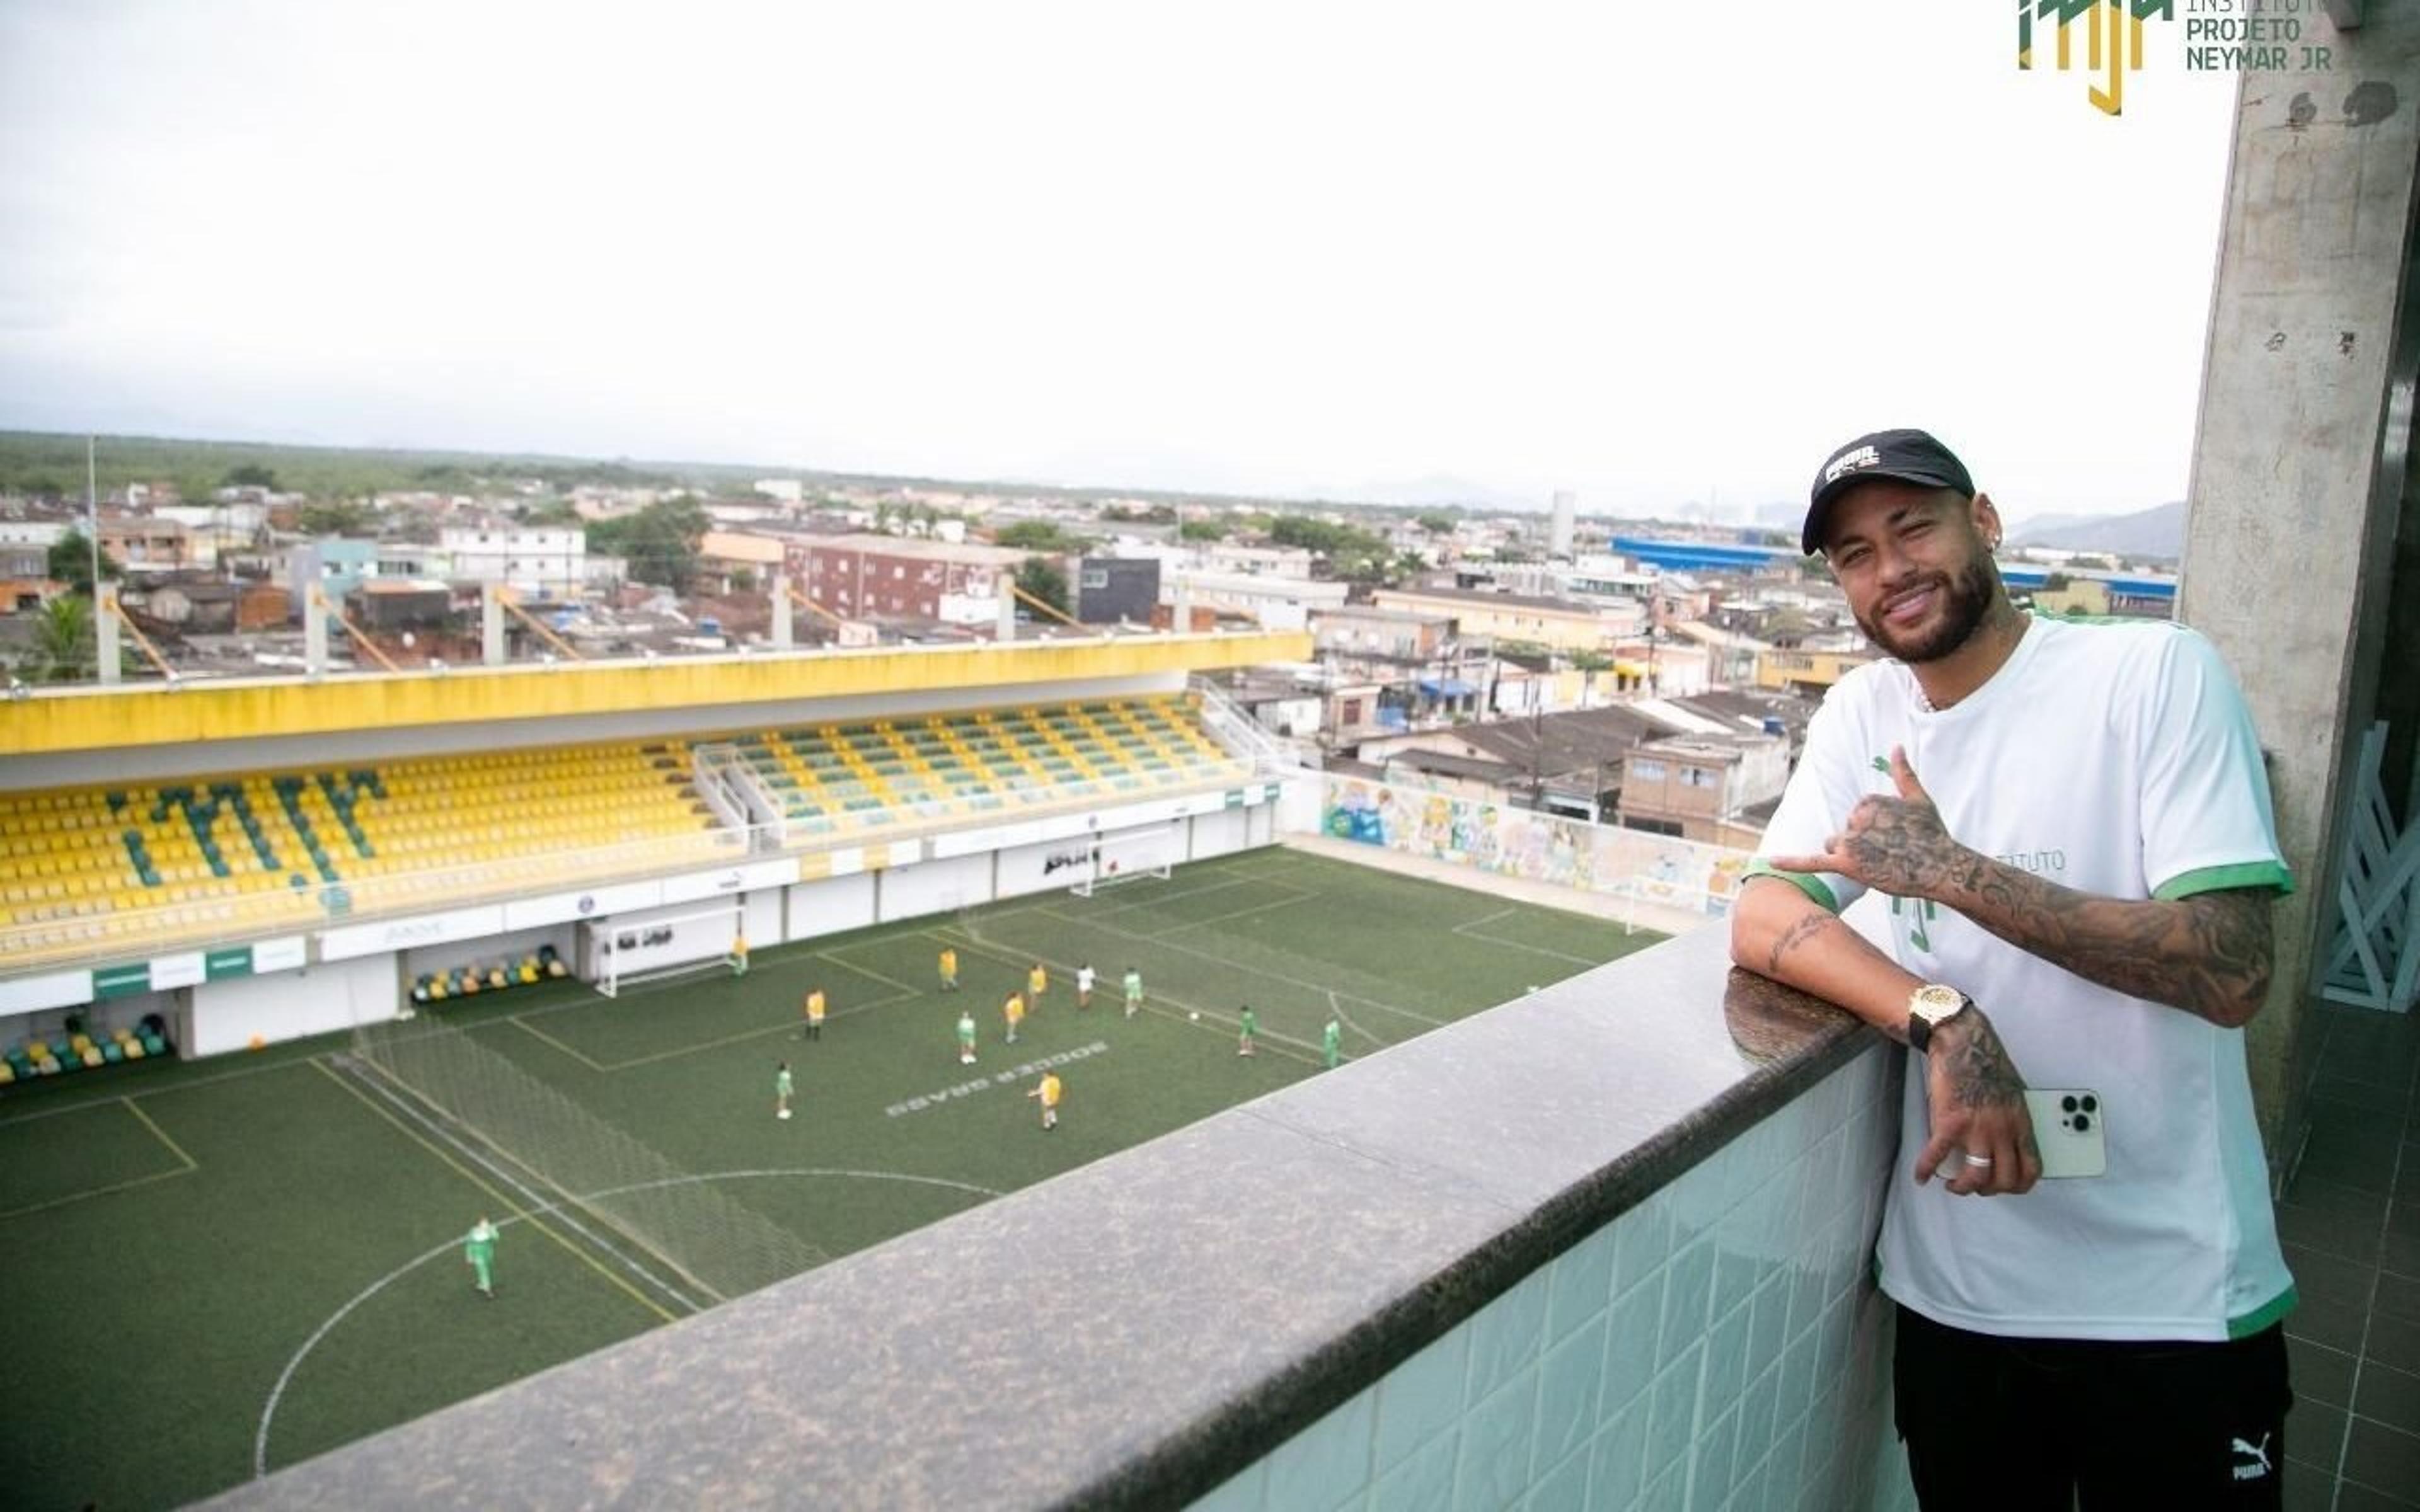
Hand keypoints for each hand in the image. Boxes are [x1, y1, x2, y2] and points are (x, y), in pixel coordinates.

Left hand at [1764, 746, 1967, 898]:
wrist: (1943, 867)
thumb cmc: (1933, 834)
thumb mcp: (1919, 799)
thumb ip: (1903, 773)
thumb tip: (1896, 746)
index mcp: (1867, 800)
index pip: (1856, 816)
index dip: (1874, 830)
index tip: (1897, 836)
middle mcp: (1855, 817)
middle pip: (1844, 832)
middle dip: (1862, 844)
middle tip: (1892, 852)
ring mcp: (1851, 840)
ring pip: (1835, 847)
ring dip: (1850, 856)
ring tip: (1881, 862)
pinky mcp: (1847, 864)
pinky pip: (1812, 861)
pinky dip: (1790, 862)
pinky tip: (1770, 862)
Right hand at [1913, 1006, 2042, 1196]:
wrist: (1962, 1043)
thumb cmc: (1985, 1062)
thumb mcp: (2014, 1094)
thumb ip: (2013, 1121)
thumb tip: (2008, 1141)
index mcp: (2020, 1123)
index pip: (2031, 1168)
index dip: (2019, 1185)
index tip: (2007, 1187)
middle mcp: (2002, 1130)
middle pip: (2002, 1178)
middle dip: (1988, 1190)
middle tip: (1976, 1186)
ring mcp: (1976, 1128)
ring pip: (1975, 1176)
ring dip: (1962, 1187)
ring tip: (1952, 1185)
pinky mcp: (1949, 1122)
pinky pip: (1936, 1155)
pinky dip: (1926, 1169)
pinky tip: (1921, 1176)